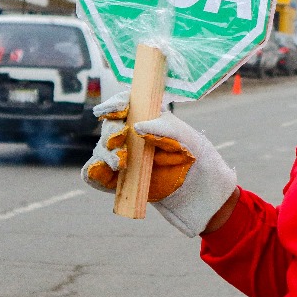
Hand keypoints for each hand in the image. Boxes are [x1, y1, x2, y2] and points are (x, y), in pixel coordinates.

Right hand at [81, 91, 237, 236]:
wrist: (202, 193)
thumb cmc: (198, 158)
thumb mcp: (186, 138)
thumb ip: (163, 128)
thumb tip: (136, 125)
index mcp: (150, 119)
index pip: (126, 104)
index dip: (115, 103)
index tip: (112, 109)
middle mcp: (134, 137)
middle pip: (110, 127)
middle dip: (111, 132)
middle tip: (121, 140)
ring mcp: (124, 158)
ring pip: (100, 150)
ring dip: (105, 154)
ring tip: (121, 163)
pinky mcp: (118, 181)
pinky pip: (94, 174)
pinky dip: (93, 173)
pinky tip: (106, 173)